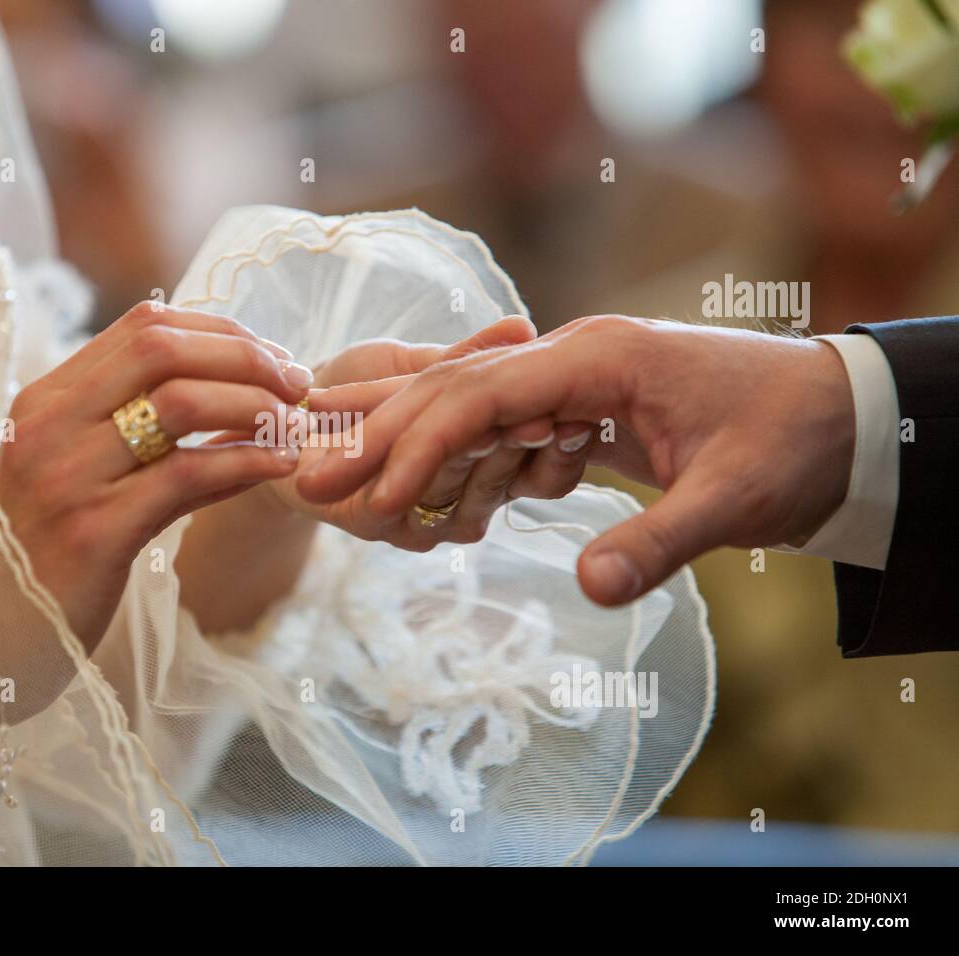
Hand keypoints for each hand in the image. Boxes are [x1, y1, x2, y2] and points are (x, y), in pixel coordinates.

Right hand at [0, 302, 311, 648]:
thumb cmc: (42, 559)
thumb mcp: (79, 479)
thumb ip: (143, 434)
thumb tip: (240, 399)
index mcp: (43, 400)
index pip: (144, 327)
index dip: (222, 332)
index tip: (274, 358)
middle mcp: (47, 425)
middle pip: (164, 349)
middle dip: (247, 357)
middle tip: (300, 383)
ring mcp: (66, 476)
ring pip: (181, 402)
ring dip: (255, 406)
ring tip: (296, 426)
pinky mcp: (93, 532)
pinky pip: (187, 475)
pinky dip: (245, 461)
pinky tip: (279, 467)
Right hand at [298, 315, 856, 603]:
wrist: (844, 414)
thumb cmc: (795, 440)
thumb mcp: (736, 498)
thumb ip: (659, 542)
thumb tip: (589, 592)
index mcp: (599, 358)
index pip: (481, 394)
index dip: (421, 447)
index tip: (374, 502)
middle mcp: (573, 359)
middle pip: (453, 393)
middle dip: (381, 440)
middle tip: (309, 482)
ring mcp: (573, 382)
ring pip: (466, 410)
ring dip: (403, 448)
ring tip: (335, 483)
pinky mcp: (581, 411)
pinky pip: (500, 432)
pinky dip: (452, 459)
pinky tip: (413, 485)